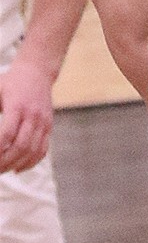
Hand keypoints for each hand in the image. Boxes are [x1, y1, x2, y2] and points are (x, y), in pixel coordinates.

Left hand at [0, 55, 53, 172]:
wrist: (38, 72)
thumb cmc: (12, 82)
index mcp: (18, 106)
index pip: (7, 134)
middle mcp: (33, 116)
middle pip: (21, 146)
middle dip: (5, 161)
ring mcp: (43, 122)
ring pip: (33, 151)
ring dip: (16, 165)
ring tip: (3, 170)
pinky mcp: (49, 127)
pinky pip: (42, 150)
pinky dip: (31, 163)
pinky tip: (18, 168)